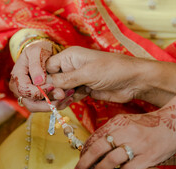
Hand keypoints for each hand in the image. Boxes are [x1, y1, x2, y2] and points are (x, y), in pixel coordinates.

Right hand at [9, 40, 73, 111]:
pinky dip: (58, 104)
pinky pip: (45, 107)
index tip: (53, 86)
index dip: (39, 91)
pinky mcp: (37, 99)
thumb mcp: (37, 52)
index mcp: (17, 76)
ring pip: (39, 108)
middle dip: (48, 102)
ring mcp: (27, 96)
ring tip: (69, 97)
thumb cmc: (39, 50)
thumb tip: (38, 82)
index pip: (25, 90)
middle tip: (63, 96)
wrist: (43, 54)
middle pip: (31, 104)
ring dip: (54, 105)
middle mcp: (19, 89)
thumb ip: (37, 65)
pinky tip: (69, 98)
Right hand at [46, 46, 175, 105]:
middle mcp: (72, 67)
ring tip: (57, 105)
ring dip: (58, 98)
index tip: (41, 90)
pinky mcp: (85, 90)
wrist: (134, 81)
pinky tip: (63, 106)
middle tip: (55, 98)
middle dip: (51, 90)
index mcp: (70, 57)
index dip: (43, 79)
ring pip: (61, 90)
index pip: (48, 67)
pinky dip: (67, 101)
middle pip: (53, 80)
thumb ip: (66, 80)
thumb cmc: (112, 70)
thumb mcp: (87, 73)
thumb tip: (46, 85)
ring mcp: (79, 79)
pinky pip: (71, 96)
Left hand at [74, 89, 175, 168]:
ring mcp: (138, 144)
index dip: (84, 153)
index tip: (79, 164)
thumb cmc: (149, 125)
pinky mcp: (149, 157)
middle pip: (98, 150)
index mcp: (118, 122)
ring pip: (111, 162)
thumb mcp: (127, 122)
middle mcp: (126, 131)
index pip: (94, 139)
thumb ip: (110, 133)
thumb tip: (90, 149)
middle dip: (85, 164)